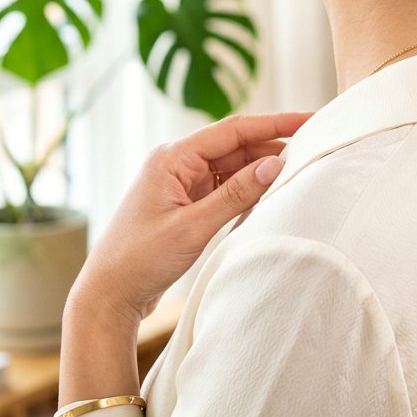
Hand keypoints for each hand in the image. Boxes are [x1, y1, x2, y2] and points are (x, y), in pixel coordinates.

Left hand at [69, 111, 314, 324]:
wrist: (106, 297)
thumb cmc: (139, 260)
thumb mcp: (192, 227)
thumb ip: (235, 194)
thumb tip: (274, 164)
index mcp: (172, 157)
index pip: (233, 130)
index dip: (274, 123)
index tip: (308, 119)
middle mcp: (175, 163)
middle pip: (233, 146)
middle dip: (270, 146)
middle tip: (310, 148)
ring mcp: (179, 184)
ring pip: (229, 167)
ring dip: (258, 170)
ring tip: (294, 170)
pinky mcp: (183, 204)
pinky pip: (221, 187)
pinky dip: (244, 190)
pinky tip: (266, 193)